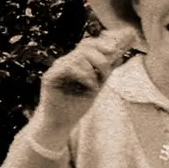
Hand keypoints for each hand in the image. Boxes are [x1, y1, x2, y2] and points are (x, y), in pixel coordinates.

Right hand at [32, 28, 138, 142]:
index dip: (102, 43)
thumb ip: (105, 72)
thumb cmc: (76, 106)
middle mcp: (65, 62)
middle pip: (84, 46)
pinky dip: (84, 75)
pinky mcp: (49, 77)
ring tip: (96, 85)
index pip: (88, 45)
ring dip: (93, 70)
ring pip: (78, 56)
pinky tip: (90, 86)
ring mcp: (57, 68)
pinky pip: (69, 67)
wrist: (61, 124)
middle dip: (100, 55)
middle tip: (106, 69)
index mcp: (75, 62)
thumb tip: (119, 57)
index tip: (115, 49)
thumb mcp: (96, 86)